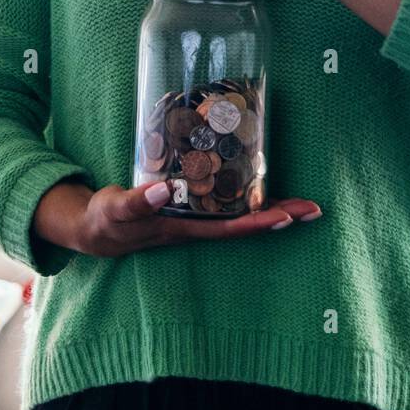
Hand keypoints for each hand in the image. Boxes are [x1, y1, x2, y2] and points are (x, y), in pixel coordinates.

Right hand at [35, 177, 321, 258]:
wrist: (93, 228)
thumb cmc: (106, 220)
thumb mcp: (117, 210)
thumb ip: (139, 201)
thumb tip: (166, 189)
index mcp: (184, 229)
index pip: (231, 228)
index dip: (260, 221)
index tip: (290, 215)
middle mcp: (197, 225)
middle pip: (246, 222)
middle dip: (280, 215)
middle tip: (315, 208)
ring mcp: (195, 217)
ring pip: (240, 212)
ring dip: (271, 205)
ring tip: (303, 199)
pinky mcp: (189, 205)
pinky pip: (225, 200)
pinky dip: (246, 191)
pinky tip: (261, 180)